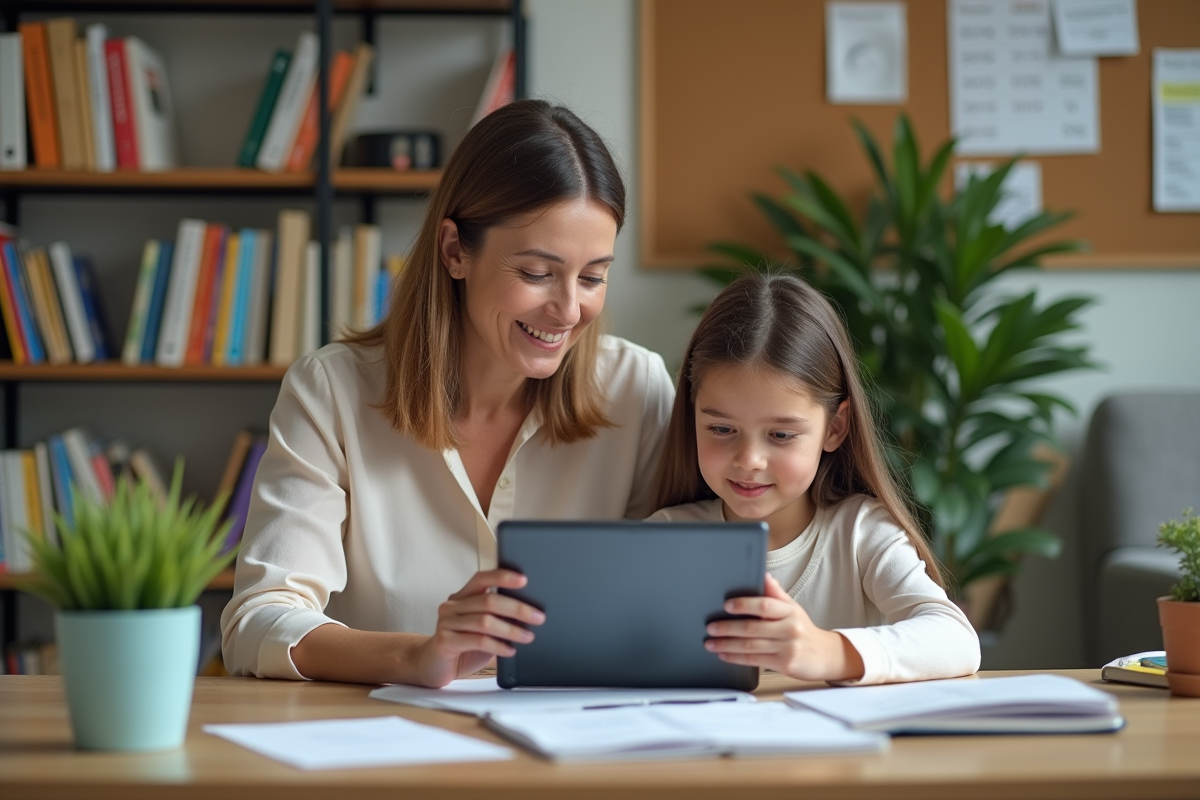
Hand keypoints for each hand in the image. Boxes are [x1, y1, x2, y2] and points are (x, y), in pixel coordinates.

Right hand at [415, 569, 544, 686]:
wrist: (433, 665)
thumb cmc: (462, 645)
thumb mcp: (482, 628)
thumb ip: (496, 617)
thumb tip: (528, 613)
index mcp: (462, 596)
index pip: (482, 578)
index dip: (502, 577)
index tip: (524, 580)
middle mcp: (452, 606)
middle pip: (488, 601)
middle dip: (517, 609)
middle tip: (538, 617)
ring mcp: (447, 623)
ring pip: (485, 621)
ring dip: (511, 630)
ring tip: (528, 637)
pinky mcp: (445, 641)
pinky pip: (477, 640)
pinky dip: (498, 645)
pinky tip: (510, 650)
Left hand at [704, 574, 864, 681]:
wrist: (825, 655)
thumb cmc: (803, 629)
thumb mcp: (793, 608)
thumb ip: (776, 594)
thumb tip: (763, 575)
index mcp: (790, 611)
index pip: (765, 605)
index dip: (745, 604)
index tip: (727, 605)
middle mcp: (790, 629)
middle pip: (753, 628)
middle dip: (728, 628)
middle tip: (711, 627)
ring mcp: (788, 648)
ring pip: (751, 646)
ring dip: (727, 644)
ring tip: (711, 642)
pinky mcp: (785, 664)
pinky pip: (755, 661)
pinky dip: (736, 658)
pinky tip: (724, 654)